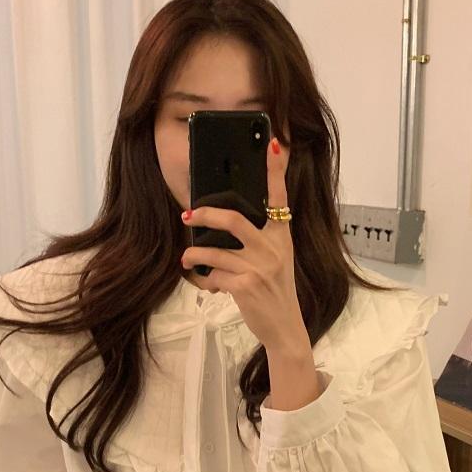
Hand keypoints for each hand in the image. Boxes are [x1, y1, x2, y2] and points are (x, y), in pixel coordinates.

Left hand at [183, 135, 315, 377]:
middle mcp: (273, 247)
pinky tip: (208, 285)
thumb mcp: (276, 258)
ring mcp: (260, 267)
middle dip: (206, 214)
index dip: (276, 169)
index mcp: (282, 235)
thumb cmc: (275, 289)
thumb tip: (224, 222)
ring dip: (196, 255)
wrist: (284, 328)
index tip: (273, 142)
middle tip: (188, 215)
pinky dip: (207, 281)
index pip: (280, 196)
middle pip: (234, 219)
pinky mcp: (246, 286)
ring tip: (187, 259)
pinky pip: (216, 276)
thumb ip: (260, 239)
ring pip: (216, 251)